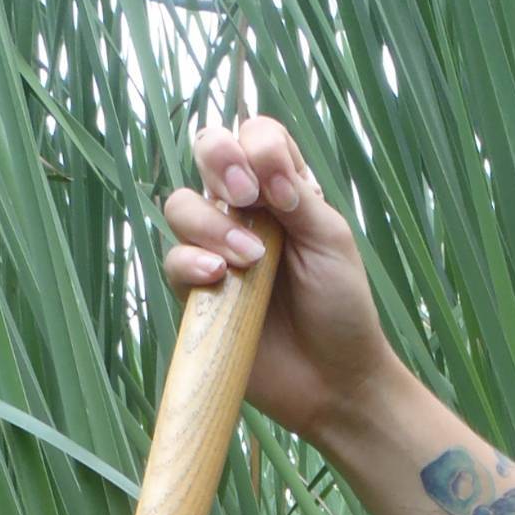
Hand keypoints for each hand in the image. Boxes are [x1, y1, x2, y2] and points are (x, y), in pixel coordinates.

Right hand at [163, 117, 396, 447]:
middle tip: (245, 192)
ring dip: (211, 223)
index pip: (255, 136)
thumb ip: (299, 197)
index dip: (259, 146)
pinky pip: (173, 260)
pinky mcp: (197, 293)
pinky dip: (191, 262)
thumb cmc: (341, 307)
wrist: (333, 378)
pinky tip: (219, 278)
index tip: (282, 188)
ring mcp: (216, 251)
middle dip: (219, 159)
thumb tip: (262, 166)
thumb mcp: (332, 241)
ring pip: (181, 205)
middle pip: (207, 152)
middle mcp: (244, 213)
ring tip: (249, 261)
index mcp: (282, 191)